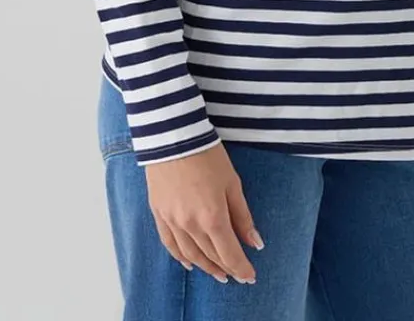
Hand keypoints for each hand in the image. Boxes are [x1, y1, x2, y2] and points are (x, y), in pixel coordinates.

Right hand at [144, 142, 263, 284]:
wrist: (173, 136)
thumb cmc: (207, 155)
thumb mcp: (232, 183)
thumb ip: (242, 216)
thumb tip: (255, 242)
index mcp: (212, 217)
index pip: (229, 254)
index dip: (241, 268)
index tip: (250, 277)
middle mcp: (190, 225)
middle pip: (211, 256)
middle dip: (226, 267)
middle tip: (237, 275)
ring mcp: (172, 221)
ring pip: (190, 254)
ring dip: (206, 266)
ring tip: (218, 273)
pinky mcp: (159, 214)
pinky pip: (170, 244)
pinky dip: (180, 257)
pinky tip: (189, 263)